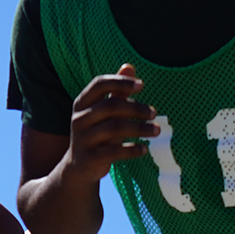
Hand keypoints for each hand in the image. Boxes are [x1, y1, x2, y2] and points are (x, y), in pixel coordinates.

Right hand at [63, 64, 157, 184]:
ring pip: (115, 128)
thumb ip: (116, 91)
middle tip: (153, 113)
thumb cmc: (96, 132)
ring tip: (156, 130)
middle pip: (111, 106)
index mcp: (81, 104)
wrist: (78, 166)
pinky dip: (133, 149)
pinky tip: (145, 149)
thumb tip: (128, 67)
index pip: (99, 84)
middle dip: (136, 108)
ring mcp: (82, 139)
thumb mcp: (104, 112)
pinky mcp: (89, 158)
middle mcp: (79, 119)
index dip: (120, 82)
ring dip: (140, 128)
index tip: (141, 86)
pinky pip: (114, 151)